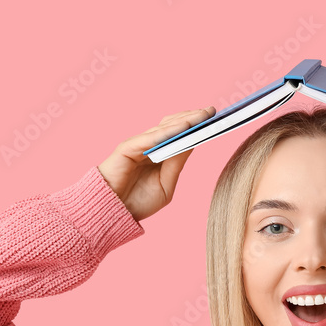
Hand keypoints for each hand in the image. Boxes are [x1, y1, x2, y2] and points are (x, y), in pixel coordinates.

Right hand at [97, 107, 214, 221]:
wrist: (112, 213)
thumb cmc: (137, 202)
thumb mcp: (166, 184)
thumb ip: (176, 163)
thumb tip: (192, 143)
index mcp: (159, 154)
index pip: (179, 134)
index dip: (195, 126)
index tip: (214, 119)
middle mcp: (149, 146)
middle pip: (173, 126)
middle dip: (193, 117)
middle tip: (212, 111)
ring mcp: (138, 145)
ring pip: (164, 128)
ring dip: (185, 120)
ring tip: (203, 115)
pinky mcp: (127, 147)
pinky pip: (151, 137)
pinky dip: (168, 131)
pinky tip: (184, 127)